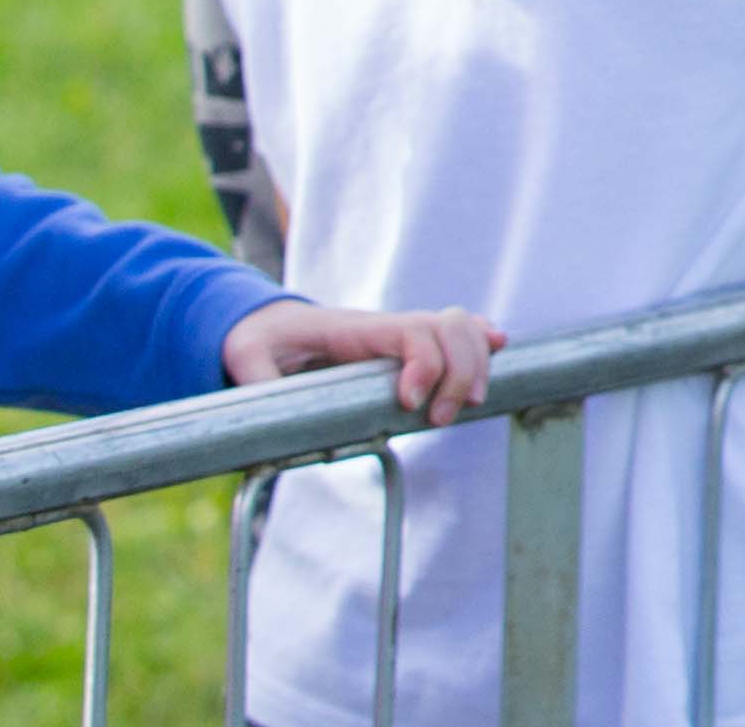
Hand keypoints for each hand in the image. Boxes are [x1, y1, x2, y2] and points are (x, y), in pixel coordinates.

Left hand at [222, 299, 503, 425]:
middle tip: (440, 420)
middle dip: (460, 371)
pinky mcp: (408, 345)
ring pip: (460, 328)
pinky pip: (457, 331)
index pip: (410, 332)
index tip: (409, 404)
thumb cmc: (258, 340)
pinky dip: (481, 341)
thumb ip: (258, 382)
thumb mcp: (245, 356)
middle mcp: (387, 325)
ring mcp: (402, 332)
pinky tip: (499, 351)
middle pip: (448, 328)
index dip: (424, 364)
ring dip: (476, 362)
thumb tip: (271, 419)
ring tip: (469, 404)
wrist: (266, 323)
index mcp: (355, 328)